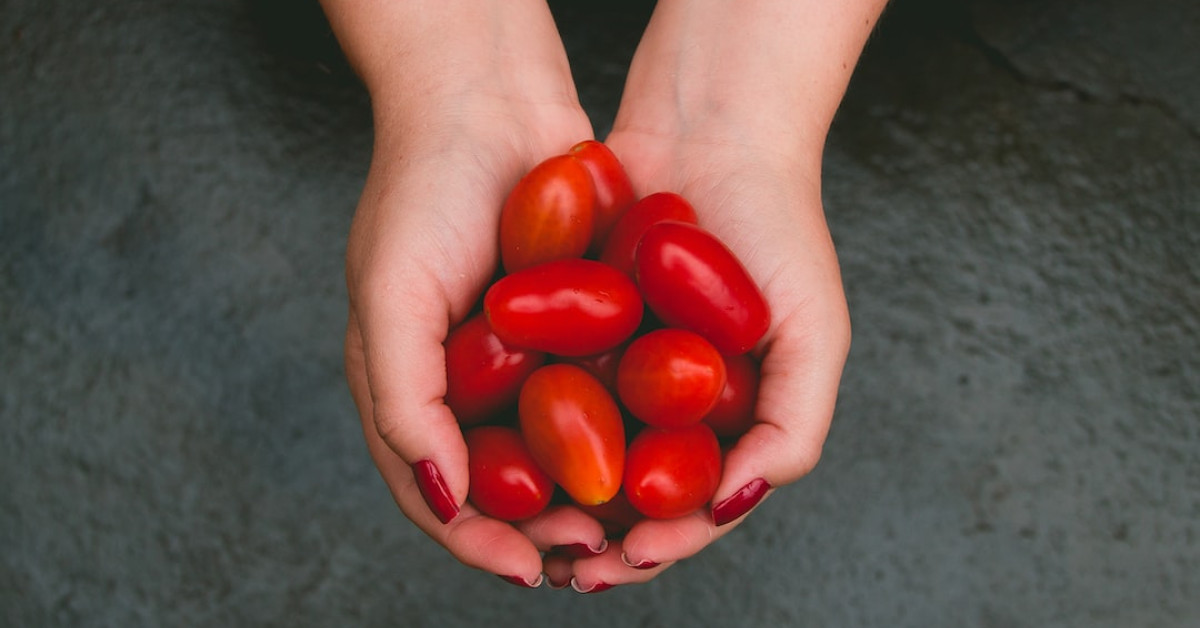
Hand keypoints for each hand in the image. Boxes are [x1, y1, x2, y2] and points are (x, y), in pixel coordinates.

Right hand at [327, 0, 604, 585]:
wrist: (488, 98)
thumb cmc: (421, 190)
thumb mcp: (390, 295)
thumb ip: (403, 400)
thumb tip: (444, 497)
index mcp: (408, 386)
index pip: (438, 493)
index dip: (478, 541)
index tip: (529, 569)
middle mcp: (463, 380)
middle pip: (503, 485)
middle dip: (544, 531)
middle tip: (594, 552)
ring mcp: (518, 354)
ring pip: (556, 451)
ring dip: (587, 495)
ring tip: (628, 524)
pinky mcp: (569, 324)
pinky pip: (594, 393)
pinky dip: (617, 431)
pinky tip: (652, 455)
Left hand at [552, 0, 883, 589]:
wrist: (712, 128)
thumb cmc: (779, 227)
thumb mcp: (814, 332)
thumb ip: (795, 426)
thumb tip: (734, 505)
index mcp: (728, 418)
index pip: (693, 506)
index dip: (662, 544)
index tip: (628, 557)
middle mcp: (668, 401)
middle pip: (625, 493)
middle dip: (594, 538)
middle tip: (564, 562)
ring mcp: (617, 365)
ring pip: (574, 453)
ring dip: (550, 497)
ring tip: (523, 524)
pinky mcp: (568, 327)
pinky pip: (540, 386)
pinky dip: (520, 423)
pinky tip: (494, 447)